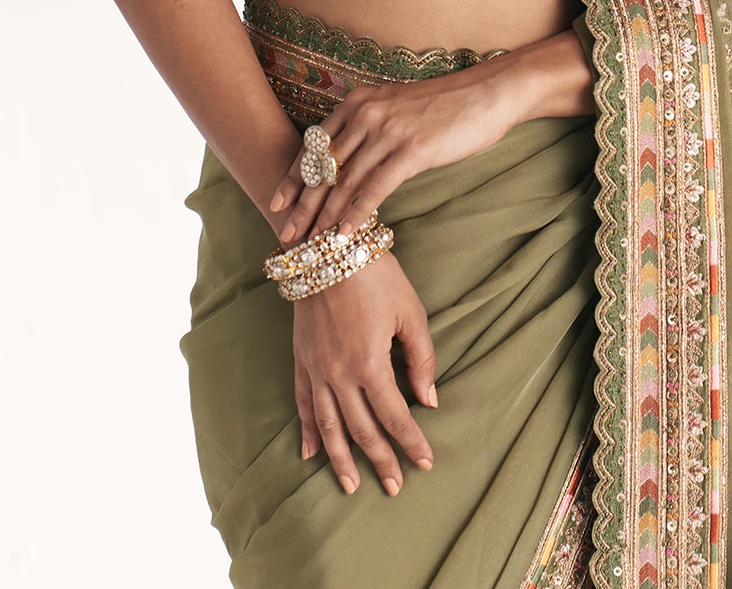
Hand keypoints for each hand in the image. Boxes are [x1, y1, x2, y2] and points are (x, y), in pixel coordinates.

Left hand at [270, 67, 512, 243]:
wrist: (485, 94)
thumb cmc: (443, 106)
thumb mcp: (395, 108)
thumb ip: (369, 127)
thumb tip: (349, 160)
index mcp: (358, 102)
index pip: (315, 144)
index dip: (295, 175)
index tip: (278, 200)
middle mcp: (366, 113)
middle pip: (324, 166)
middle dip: (302, 203)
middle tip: (286, 232)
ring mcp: (388, 131)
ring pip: (345, 181)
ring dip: (324, 216)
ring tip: (311, 242)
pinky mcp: (411, 150)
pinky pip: (375, 188)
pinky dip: (356, 214)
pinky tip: (346, 235)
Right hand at [292, 249, 437, 495]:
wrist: (328, 245)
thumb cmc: (376, 274)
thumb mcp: (411, 311)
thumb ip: (422, 358)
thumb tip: (430, 400)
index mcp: (370, 364)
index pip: (395, 416)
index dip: (411, 442)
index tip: (425, 462)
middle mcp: (339, 374)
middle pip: (362, 429)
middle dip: (381, 460)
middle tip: (395, 487)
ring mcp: (316, 368)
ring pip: (329, 425)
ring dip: (341, 459)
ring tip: (351, 485)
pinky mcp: (301, 358)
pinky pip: (302, 403)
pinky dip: (307, 430)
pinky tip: (310, 453)